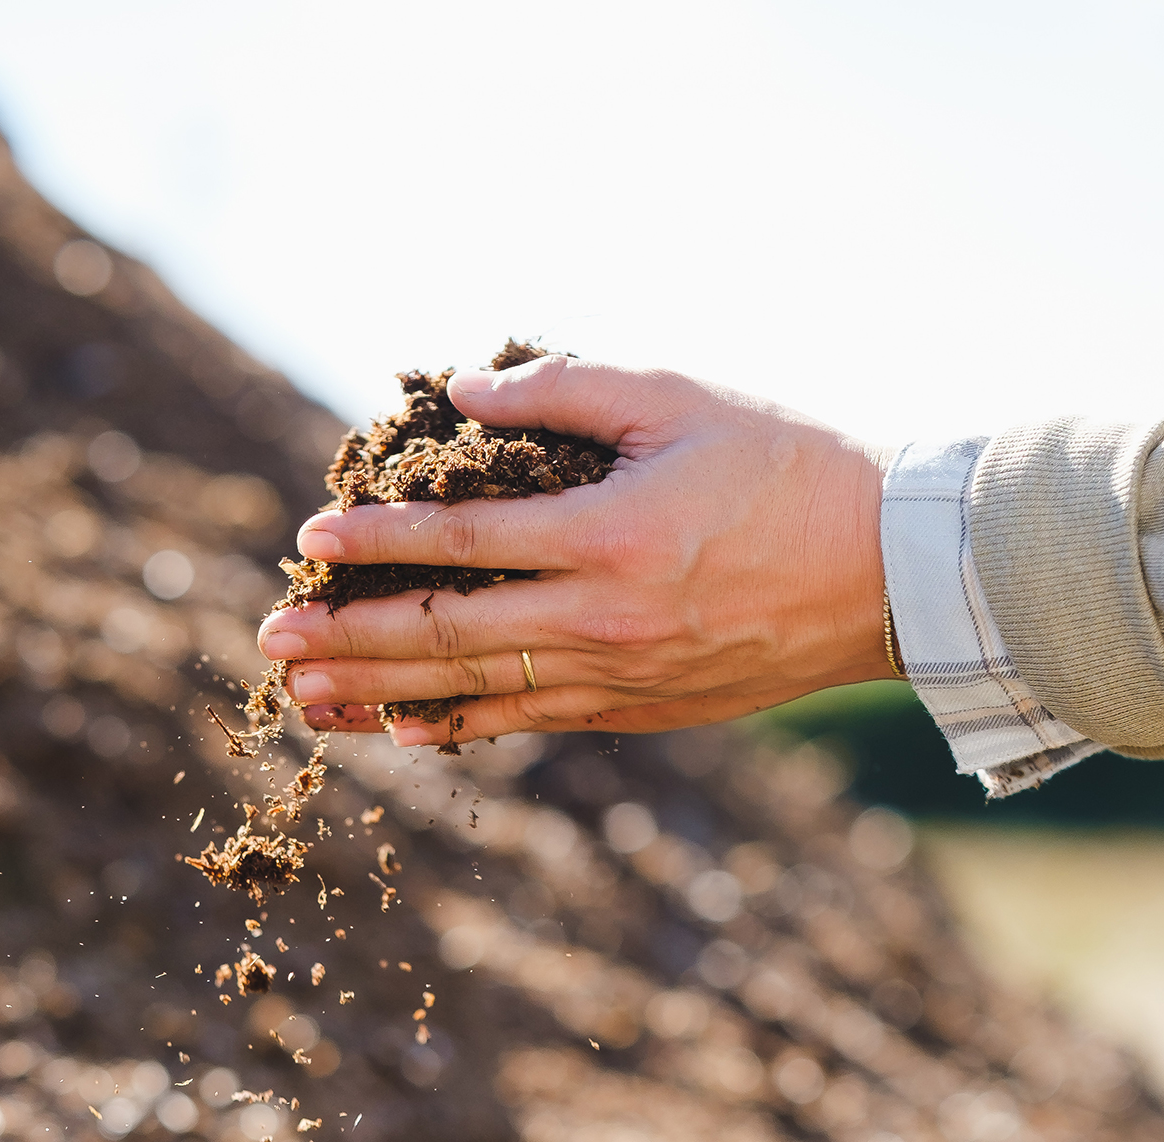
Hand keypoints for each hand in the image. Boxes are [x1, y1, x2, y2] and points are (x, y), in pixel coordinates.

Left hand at [256, 355, 894, 746]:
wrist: (892, 571)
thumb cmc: (790, 467)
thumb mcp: (682, 399)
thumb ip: (567, 388)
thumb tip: (463, 394)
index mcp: (609, 536)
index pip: (460, 544)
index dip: (376, 542)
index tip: (307, 542)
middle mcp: (604, 620)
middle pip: (445, 636)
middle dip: (347, 639)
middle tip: (271, 644)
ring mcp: (623, 677)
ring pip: (476, 694)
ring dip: (382, 696)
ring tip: (309, 701)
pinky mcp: (643, 708)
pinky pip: (531, 723)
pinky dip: (461, 727)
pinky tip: (406, 731)